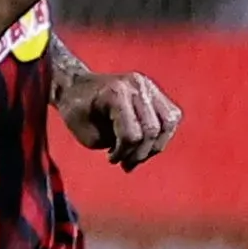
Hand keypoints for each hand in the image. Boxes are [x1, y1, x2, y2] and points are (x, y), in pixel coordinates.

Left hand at [55, 67, 180, 170]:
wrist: (76, 86)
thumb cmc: (77, 111)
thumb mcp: (87, 135)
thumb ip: (115, 145)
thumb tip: (140, 152)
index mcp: (115, 94)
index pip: (132, 134)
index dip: (124, 153)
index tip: (111, 159)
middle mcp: (136, 86)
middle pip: (153, 129)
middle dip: (141, 153)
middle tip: (127, 163)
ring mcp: (148, 85)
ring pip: (169, 121)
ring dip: (157, 145)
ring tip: (139, 155)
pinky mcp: (154, 89)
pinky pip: (171, 115)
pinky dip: (163, 133)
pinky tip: (147, 142)